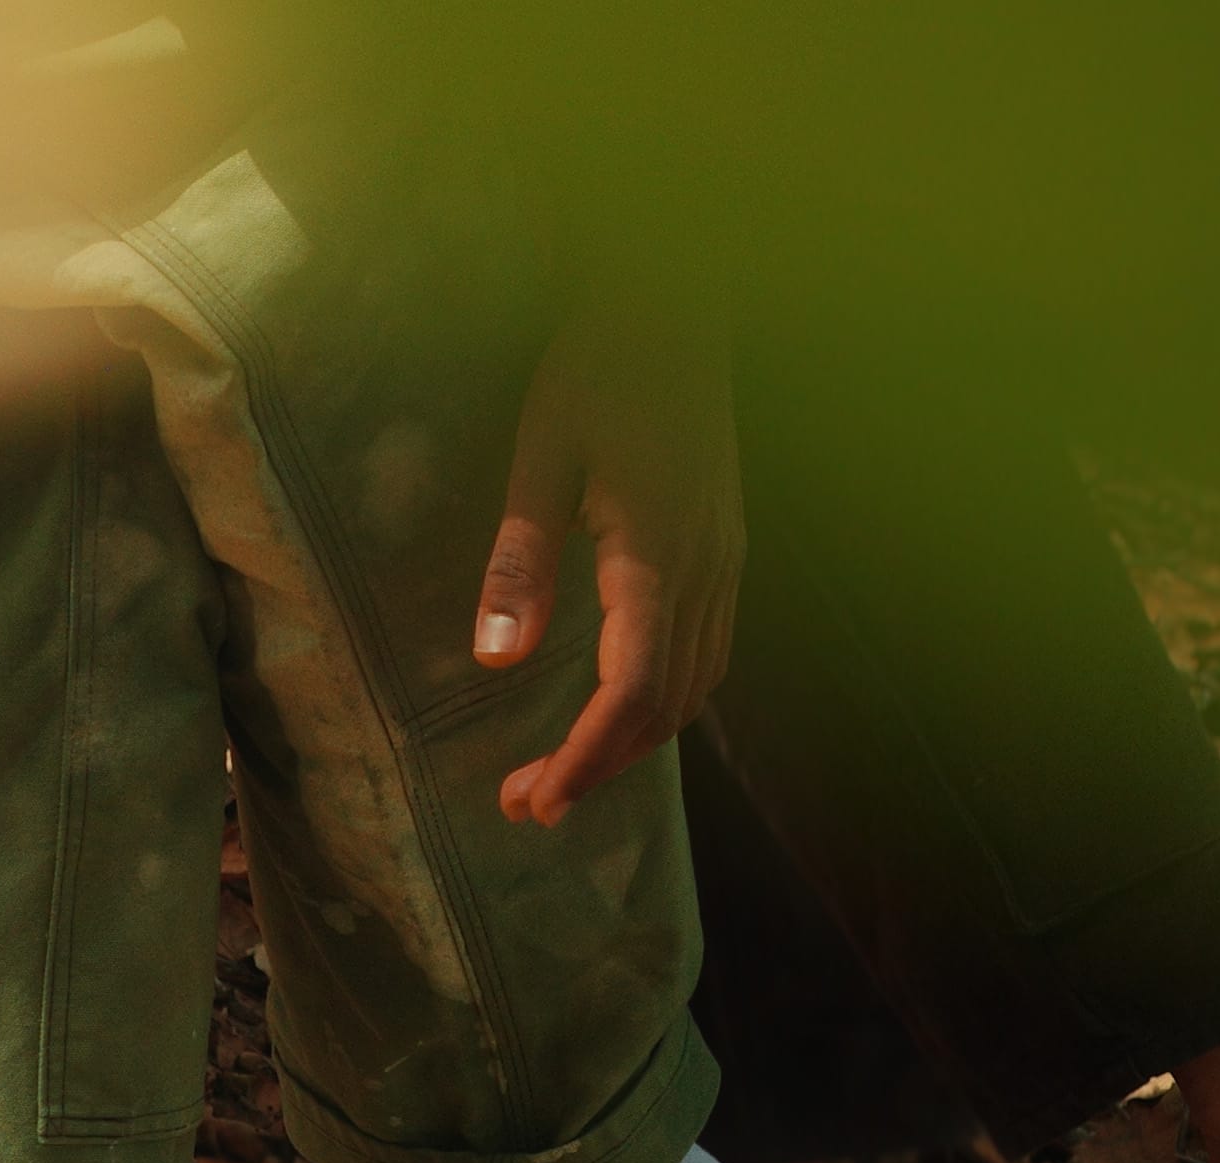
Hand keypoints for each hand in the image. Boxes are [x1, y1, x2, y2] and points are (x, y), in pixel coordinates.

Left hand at [474, 299, 743, 825]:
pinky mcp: (724, 552)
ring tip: (565, 775)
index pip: (630, 690)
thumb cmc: (600, 365)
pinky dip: (661, 702)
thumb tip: (495, 664)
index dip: (586, 757)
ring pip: (692, 689)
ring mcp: (724, 564)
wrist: (677, 300)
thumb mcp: (542, 456)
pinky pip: (705, 656)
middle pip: (662, 707)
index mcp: (658, 555)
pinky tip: (618, 712)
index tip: (538, 802)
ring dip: (631, 743)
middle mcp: (706, 572)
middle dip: (598, 765)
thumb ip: (520, 563)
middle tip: (529, 805)